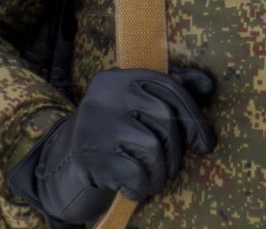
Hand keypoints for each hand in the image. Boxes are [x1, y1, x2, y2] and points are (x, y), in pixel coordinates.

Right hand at [7, 67, 216, 225]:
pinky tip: (134, 188)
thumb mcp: (134, 111)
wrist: (58, 172)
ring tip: (153, 180)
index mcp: (118, 78)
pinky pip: (136, 172)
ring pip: (154, 147)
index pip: (170, 87)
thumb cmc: (109, 140)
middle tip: (170, 168)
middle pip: (165, 118)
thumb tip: (207, 85)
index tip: (205, 144)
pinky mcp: (88, 157)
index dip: (195, 117)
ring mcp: (94, 125)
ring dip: (160, 172)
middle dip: (177, 150)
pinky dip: (142, 186)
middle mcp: (104, 96)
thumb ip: (168, 94)